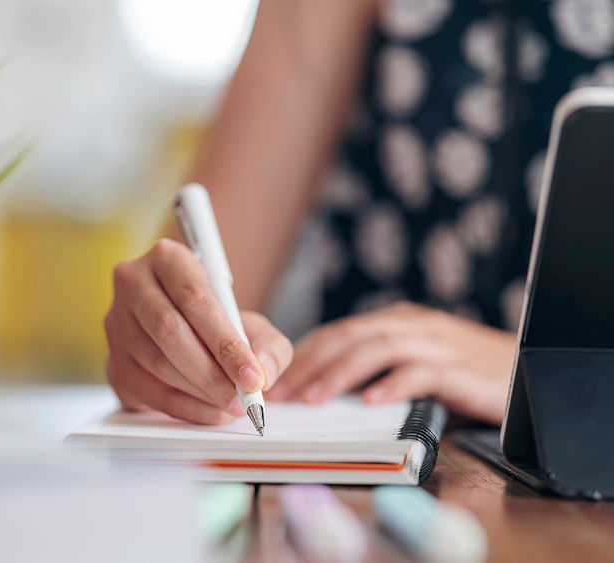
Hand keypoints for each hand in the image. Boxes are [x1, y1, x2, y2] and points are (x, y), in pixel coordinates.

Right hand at [104, 239, 292, 423]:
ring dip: (199, 392)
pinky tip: (209, 412)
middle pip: (169, 329)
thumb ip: (270, 346)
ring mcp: (116, 323)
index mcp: (168, 258)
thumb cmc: (219, 324)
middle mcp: (133, 284)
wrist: (187, 334)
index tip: (252, 376)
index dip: (225, 341)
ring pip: (156, 362)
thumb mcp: (254, 325)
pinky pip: (147, 390)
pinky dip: (183, 408)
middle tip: (242, 398)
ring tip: (231, 406)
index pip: (194, 297)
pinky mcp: (113, 361)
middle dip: (211, 372)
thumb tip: (264, 372)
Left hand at [266, 302, 515, 423]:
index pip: (339, 332)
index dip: (304, 355)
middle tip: (281, 393)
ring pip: (377, 349)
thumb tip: (326, 390)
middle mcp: (411, 325)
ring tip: (314, 399)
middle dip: (310, 364)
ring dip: (340, 374)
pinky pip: (419, 372)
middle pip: (349, 336)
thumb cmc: (465, 370)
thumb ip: (378, 367)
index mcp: (396, 321)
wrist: (530, 367)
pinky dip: (392, 385)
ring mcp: (435, 343)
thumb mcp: (415, 360)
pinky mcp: (458, 367)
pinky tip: (371, 402)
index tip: (277, 380)